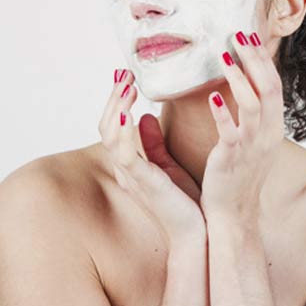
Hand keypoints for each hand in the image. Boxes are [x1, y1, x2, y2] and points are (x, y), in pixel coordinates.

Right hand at [99, 69, 205, 247]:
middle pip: (107, 125)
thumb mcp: (169, 165)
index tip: (127, 75)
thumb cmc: (184, 201)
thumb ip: (154, 142)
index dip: (117, 99)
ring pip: (111, 135)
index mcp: (132, 162)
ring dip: (116, 106)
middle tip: (124, 72)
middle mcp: (126, 167)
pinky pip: (125, 154)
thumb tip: (145, 115)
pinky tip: (128, 111)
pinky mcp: (143, 182)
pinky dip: (123, 131)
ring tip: (126, 84)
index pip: (115, 125)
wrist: (197, 232)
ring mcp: (131, 175)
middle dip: (114, 97)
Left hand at [200, 30, 284, 221]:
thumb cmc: (239, 175)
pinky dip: (224, 112)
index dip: (263, 60)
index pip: (274, 86)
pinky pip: (232, 131)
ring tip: (224, 57)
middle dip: (255, 59)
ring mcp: (253, 146)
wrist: (234, 213)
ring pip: (253, 104)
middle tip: (240, 34)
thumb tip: (242, 87)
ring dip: (239, 78)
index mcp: (274, 128)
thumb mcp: (254, 141)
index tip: (250, 37)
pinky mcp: (233, 158)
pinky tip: (212, 95)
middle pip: (269, 88)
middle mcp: (268, 133)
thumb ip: (252, 115)